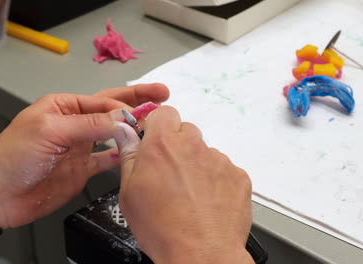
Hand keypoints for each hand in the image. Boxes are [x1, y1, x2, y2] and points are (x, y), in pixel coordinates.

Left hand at [0, 83, 168, 228]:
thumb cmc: (10, 157)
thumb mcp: (50, 131)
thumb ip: (90, 124)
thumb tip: (123, 119)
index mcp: (64, 107)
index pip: (103, 101)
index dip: (127, 103)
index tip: (147, 107)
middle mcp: (73, 125)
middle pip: (112, 111)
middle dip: (137, 102)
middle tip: (161, 96)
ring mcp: (78, 148)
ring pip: (113, 134)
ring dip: (134, 129)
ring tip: (155, 124)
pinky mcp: (81, 170)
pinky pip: (107, 159)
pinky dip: (122, 155)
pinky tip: (135, 151)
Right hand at [113, 106, 253, 263]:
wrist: (201, 254)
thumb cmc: (162, 228)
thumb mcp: (129, 192)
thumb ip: (129, 155)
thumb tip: (124, 133)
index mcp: (162, 145)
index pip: (163, 112)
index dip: (157, 126)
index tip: (154, 140)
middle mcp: (192, 146)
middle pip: (185, 131)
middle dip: (177, 146)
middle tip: (169, 174)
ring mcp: (218, 160)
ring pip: (204, 152)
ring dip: (196, 165)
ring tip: (189, 195)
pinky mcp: (237, 176)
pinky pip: (223, 170)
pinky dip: (216, 181)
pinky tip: (206, 203)